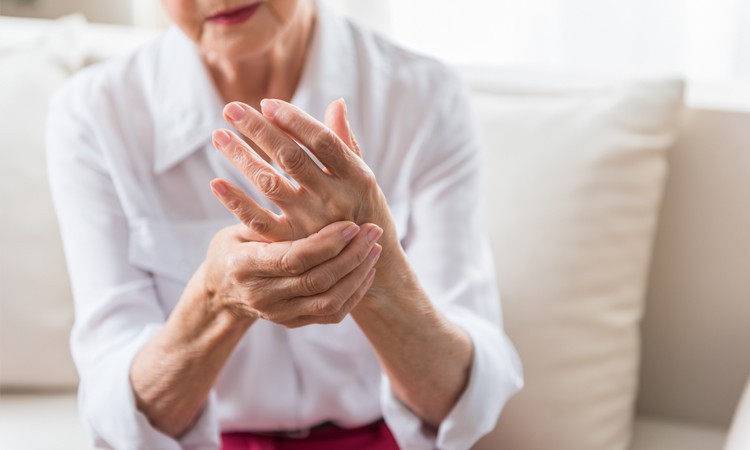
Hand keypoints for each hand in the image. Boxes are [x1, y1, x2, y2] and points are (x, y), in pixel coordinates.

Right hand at [204, 220, 381, 327]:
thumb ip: (267, 215)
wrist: (221, 292)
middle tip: (372, 231)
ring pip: (329, 301)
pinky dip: (354, 293)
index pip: (294, 258)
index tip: (352, 224)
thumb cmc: (233, 248)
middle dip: (351, 255)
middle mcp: (263, 296)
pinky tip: (367, 270)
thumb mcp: (238, 228)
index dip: (326, 243)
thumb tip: (292, 183)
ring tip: (375, 248)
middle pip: (317, 280)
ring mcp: (279, 314)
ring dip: (358, 274)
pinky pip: (332, 313)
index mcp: (246, 266)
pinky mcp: (294, 323)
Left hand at [209, 99, 396, 249]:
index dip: (294, 120)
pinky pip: (259, 222)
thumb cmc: (364, 211)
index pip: (322, 141)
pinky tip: (216, 183)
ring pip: (270, 183)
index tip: (266, 103)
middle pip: (291, 157)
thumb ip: (345, 143)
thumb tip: (336, 103)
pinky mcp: (293, 244)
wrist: (370, 265)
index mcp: (356, 177)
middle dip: (259, 130)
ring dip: (241, 157)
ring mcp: (312, 224)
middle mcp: (335, 199)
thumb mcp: (362, 179)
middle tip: (231, 109)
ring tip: (219, 136)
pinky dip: (236, 203)